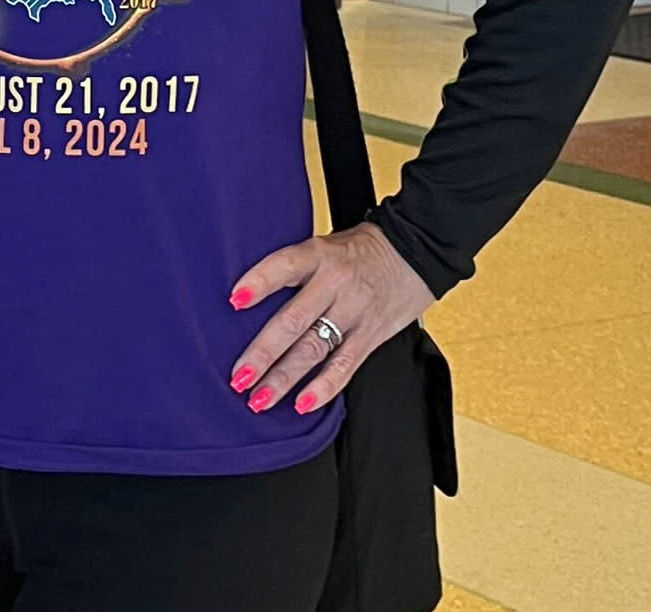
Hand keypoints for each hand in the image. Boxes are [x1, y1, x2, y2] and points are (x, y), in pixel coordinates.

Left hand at [229, 223, 433, 416]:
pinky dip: (323, 388)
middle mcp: (335, 284)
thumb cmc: (359, 250)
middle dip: (263, 353)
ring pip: (314, 349)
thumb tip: (247, 299)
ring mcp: (354, 312)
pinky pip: (345, 366)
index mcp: (319, 255)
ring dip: (284, 378)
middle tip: (238, 377)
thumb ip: (294, 270)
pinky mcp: (371, 335)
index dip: (259, 282)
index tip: (235, 301)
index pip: (284, 266)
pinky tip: (302, 404)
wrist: (416, 253)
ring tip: (259, 399)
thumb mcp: (324, 246)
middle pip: (294, 320)